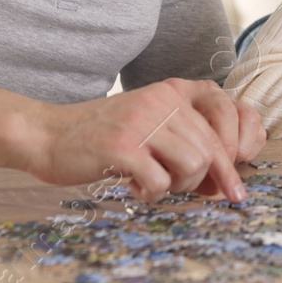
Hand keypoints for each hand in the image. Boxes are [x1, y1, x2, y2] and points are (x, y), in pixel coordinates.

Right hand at [21, 78, 265, 202]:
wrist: (47, 134)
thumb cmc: (103, 137)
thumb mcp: (150, 125)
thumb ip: (186, 141)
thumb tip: (222, 182)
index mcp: (174, 90)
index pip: (226, 120)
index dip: (234, 160)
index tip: (234, 192)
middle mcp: (162, 99)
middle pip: (212, 149)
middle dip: (203, 180)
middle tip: (180, 189)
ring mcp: (142, 121)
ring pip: (194, 163)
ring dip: (178, 185)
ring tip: (153, 183)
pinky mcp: (122, 145)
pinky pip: (160, 180)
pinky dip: (151, 192)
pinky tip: (133, 186)